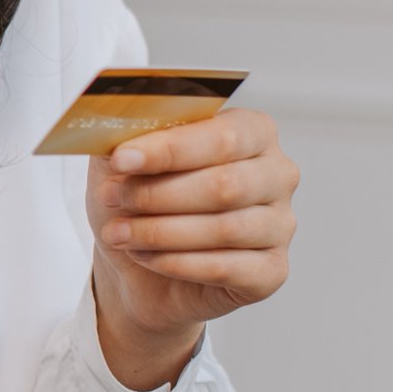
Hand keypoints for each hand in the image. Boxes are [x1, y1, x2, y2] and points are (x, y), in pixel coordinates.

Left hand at [87, 107, 299, 382]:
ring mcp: (281, 225)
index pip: (221, 136)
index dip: (168, 149)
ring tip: (118, 233)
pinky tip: (145, 256)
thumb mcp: (125, 158)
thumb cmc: (141, 200)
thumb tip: (117, 120)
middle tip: (112, 198)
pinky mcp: (272, 271)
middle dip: (157, 193)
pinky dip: (177, 263)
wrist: (141, 266)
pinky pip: (226, 268)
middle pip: (225, 185)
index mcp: (253, 131)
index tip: (121, 159)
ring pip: (224, 229)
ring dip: (160, 231)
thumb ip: (129, 133)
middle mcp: (277, 174)